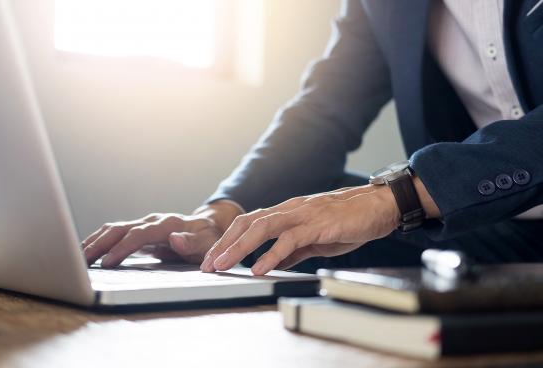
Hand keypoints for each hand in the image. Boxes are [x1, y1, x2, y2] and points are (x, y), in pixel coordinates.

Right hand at [82, 202, 241, 267]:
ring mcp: (144, 224)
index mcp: (168, 224)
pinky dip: (98, 240)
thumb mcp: (207, 243)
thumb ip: (191, 242)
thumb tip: (175, 239)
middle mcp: (152, 221)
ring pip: (113, 229)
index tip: (108, 263)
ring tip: (76, 257)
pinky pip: (114, 233)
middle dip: (99, 244)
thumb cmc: (208, 238)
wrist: (208, 227)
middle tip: (80, 261)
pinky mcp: (138, 230)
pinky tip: (86, 251)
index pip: (140, 235)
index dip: (123, 248)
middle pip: (120, 229)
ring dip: (94, 241)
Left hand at [200, 185, 400, 274]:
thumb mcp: (315, 239)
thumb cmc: (348, 221)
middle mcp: (290, 209)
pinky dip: (271, 254)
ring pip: (262, 227)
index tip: (213, 260)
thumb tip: (273, 263)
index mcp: (287, 213)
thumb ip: (293, 250)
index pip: (249, 223)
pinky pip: (289, 239)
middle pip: (247, 223)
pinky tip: (259, 268)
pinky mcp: (318, 224)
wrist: (378, 206)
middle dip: (223, 244)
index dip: (227, 240)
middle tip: (207, 265)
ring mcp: (303, 214)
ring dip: (238, 248)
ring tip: (222, 265)